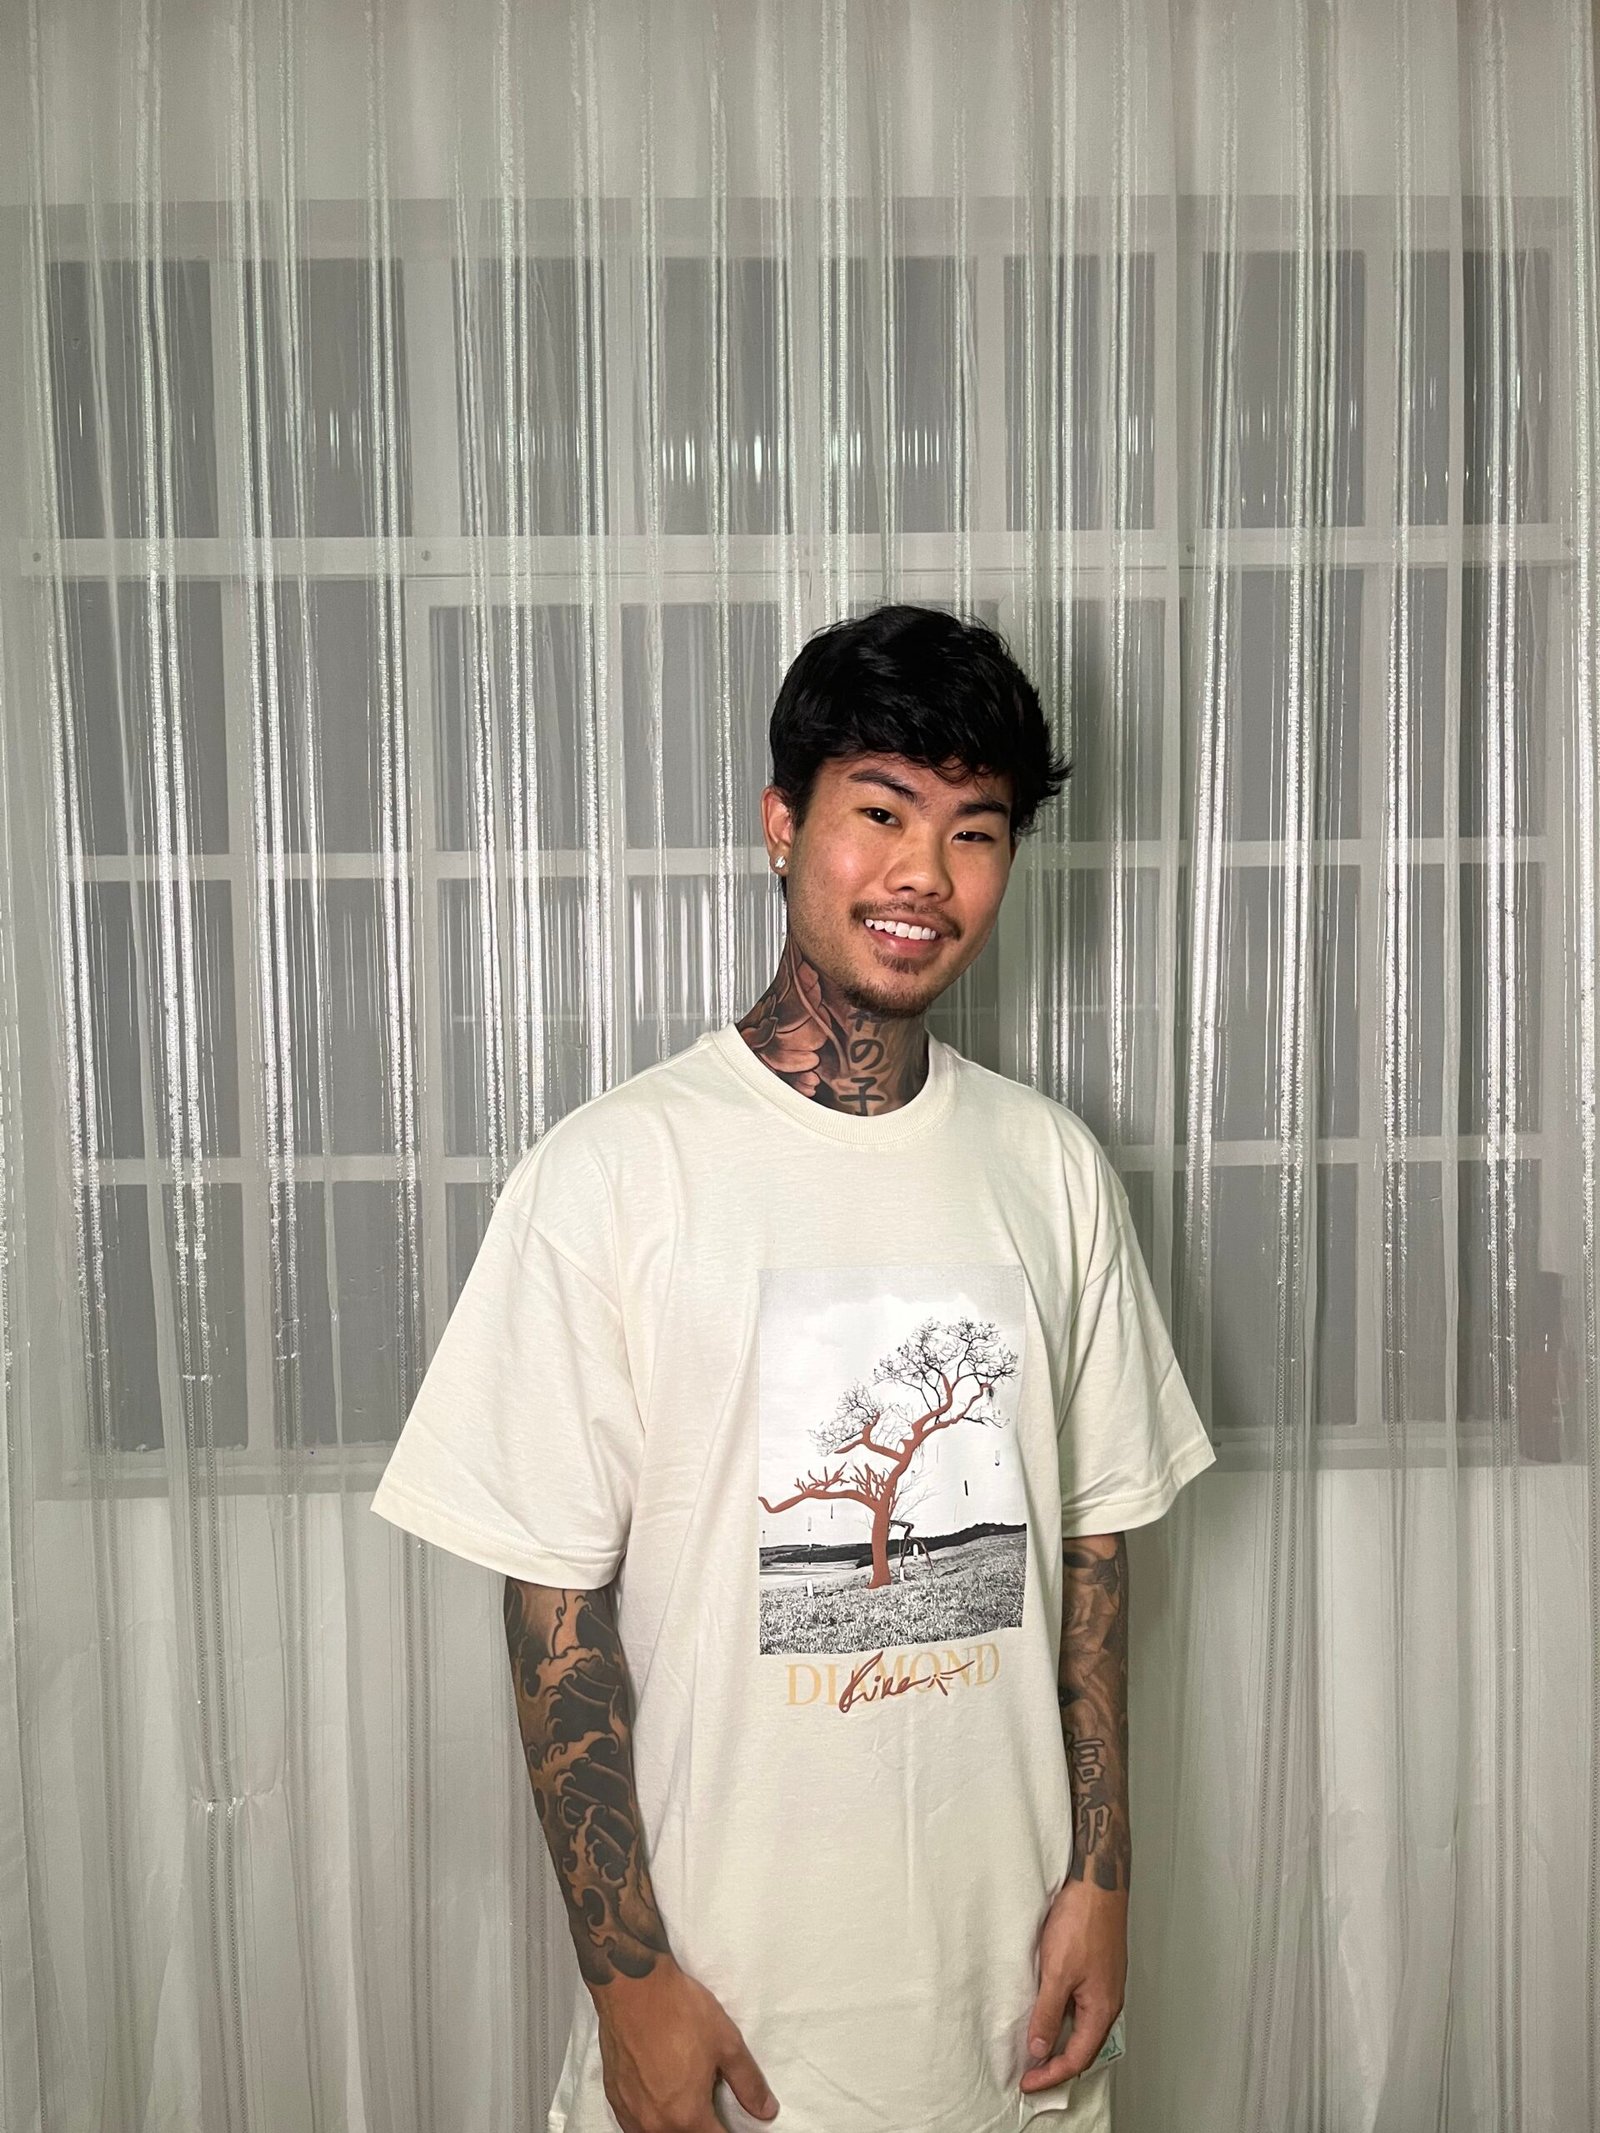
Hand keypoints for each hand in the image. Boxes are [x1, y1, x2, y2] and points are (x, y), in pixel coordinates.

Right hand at [592, 1957, 778, 2132]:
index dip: (728, 2132)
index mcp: (687, 2115)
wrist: (633, 1986)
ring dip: (676, 2126)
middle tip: (710, 2109)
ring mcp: (631, 2114)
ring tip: (685, 2104)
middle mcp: (656, 2124)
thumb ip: (748, 2083)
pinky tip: (659, 2101)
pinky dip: (651, 2121)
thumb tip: (766, 2110)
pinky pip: (635, 2125)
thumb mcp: (726, 2043)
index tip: (730, 2123)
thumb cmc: (680, 2012)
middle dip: (703, 2128)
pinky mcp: (614, 2098)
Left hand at [1018, 1879, 1127, 2093]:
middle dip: (1057, 2064)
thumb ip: (1047, 2014)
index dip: (1050, 2075)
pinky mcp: (1097, 1969)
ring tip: (1035, 2047)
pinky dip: (1063, 2017)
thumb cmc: (1083, 1921)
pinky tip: (1047, 2010)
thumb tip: (1039, 2048)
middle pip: (1083, 2047)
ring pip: (1082, 2026)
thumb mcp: (1057, 1973)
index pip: (1076, 2058)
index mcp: (1102, 2009)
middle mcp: (1107, 2001)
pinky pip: (1081, 2006)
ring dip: (1060, 2040)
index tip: (1028, 2082)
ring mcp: (1104, 1985)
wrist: (1097, 1883)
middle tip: (1031, 2073)